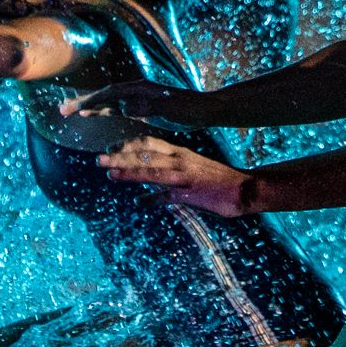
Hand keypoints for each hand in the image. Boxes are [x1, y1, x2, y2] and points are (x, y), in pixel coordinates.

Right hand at [60, 79, 191, 126]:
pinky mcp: (140, 108)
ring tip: (69, 111)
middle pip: (104, 95)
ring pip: (107, 101)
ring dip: (89, 105)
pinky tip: (91, 115)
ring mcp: (137, 98)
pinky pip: (115, 108)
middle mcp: (135, 91)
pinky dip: (101, 111)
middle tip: (61, 110)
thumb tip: (125, 106)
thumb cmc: (189, 109)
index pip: (110, 94)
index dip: (91, 100)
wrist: (203, 110)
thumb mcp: (170, 109)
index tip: (75, 109)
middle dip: (83, 101)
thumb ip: (148, 107)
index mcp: (140, 89)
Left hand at [98, 137, 252, 215]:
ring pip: (151, 170)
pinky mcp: (190, 192)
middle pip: (144, 154)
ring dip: (129, 172)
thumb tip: (151, 193)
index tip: (110, 148)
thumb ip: (171, 179)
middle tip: (99, 159)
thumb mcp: (193, 171)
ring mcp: (184, 176)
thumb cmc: (219, 180)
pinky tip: (140, 203)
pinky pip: (167, 195)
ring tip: (109, 173)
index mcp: (180, 153)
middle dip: (120, 157)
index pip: (148, 143)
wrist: (246, 188)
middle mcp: (179, 160)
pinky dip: (153, 199)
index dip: (127, 145)